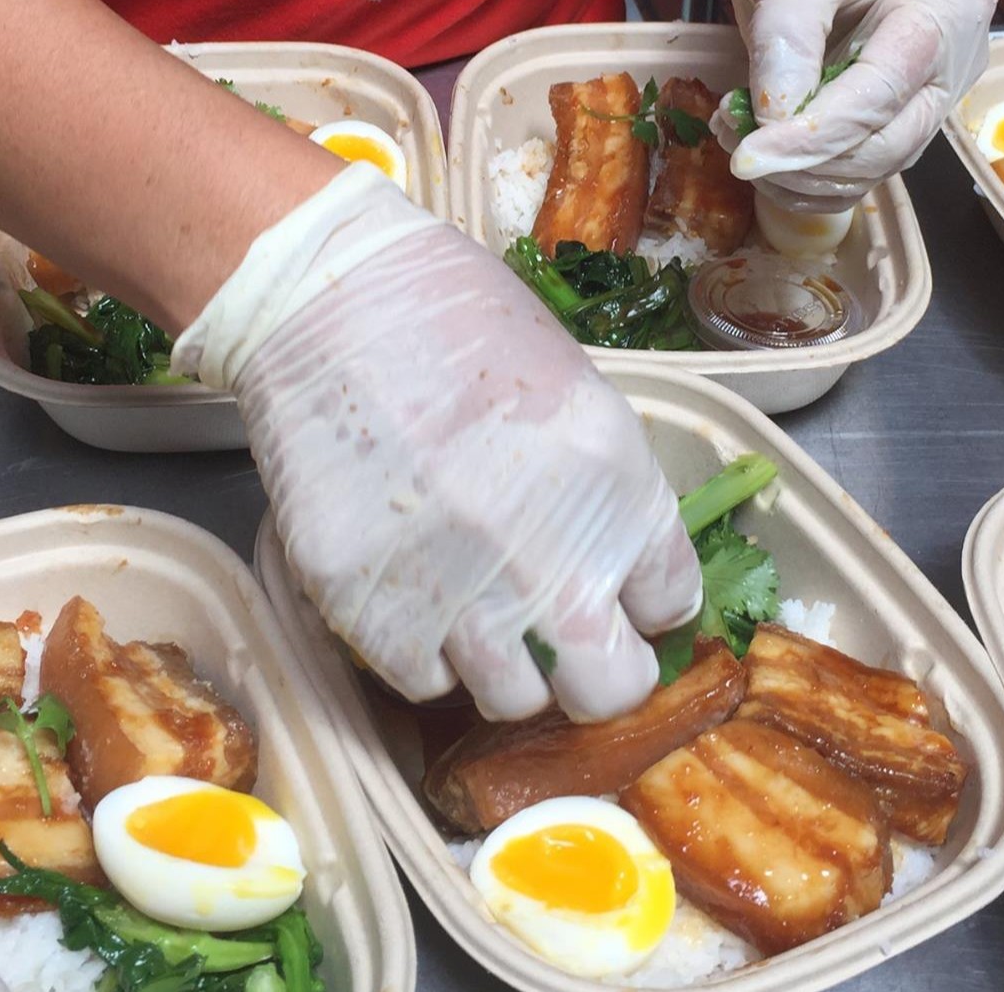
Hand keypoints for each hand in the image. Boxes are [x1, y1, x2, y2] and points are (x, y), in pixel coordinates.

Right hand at [171, 167, 701, 722]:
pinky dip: (423, 650)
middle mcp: (549, 559)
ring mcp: (459, 595)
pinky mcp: (372, 612)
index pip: (673, 606)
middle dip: (597, 671)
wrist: (331, 302)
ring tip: (479, 608)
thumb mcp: (575, 397)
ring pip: (514, 700)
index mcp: (616, 489)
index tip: (624, 596)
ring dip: (507, 666)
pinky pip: (423, 682)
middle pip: (610, 690)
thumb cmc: (456, 323)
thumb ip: (608, 495)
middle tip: (566, 640)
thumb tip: (621, 574)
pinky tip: (414, 590)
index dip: (647, 605)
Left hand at [714, 0, 996, 213]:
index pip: (885, 92)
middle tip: (738, 146)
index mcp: (948, 5)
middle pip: (889, 143)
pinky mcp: (898, 118)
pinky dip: (807, 176)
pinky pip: (858, 170)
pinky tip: (763, 147)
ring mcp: (931, 93)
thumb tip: (777, 120)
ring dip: (801, 175)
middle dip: (808, 162)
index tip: (751, 155)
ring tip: (739, 135)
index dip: (817, 136)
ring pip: (874, 168)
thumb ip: (786, 42)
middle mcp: (954, 58)